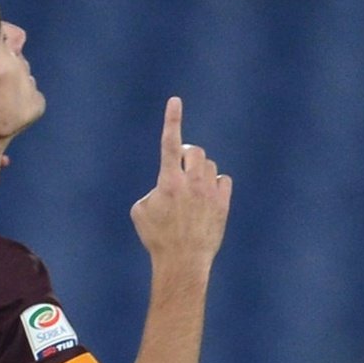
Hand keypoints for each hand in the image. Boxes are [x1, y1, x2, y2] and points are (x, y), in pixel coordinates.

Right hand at [130, 97, 231, 265]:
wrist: (182, 262)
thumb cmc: (156, 237)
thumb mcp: (140, 211)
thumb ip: (153, 189)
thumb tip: (167, 185)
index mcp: (168, 181)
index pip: (170, 142)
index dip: (172, 119)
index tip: (175, 100)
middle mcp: (191, 182)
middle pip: (194, 151)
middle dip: (187, 155)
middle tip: (181, 169)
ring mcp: (210, 191)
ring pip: (209, 165)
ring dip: (199, 171)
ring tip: (192, 191)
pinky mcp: (223, 203)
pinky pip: (223, 180)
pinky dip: (215, 184)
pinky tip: (208, 198)